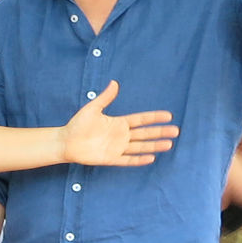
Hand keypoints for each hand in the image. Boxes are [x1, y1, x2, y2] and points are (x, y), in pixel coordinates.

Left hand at [59, 80, 178, 165]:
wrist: (66, 142)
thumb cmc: (78, 124)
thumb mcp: (92, 109)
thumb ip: (105, 98)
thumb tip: (114, 83)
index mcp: (119, 123)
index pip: (141, 119)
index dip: (154, 118)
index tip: (168, 116)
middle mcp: (121, 135)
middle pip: (145, 133)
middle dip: (160, 132)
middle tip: (176, 131)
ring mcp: (117, 147)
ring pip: (140, 146)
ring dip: (154, 146)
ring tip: (169, 144)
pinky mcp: (111, 158)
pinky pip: (128, 159)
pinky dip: (139, 159)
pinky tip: (151, 158)